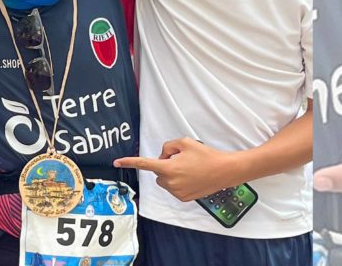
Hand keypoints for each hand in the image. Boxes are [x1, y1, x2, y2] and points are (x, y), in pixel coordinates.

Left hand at [114, 138, 237, 200]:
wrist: (225, 171)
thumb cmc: (206, 155)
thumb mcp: (184, 142)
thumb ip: (168, 147)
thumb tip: (163, 157)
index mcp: (168, 168)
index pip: (144, 164)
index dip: (129, 161)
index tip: (116, 162)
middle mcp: (170, 183)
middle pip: (157, 172)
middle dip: (164, 165)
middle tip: (181, 160)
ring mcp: (177, 192)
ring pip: (165, 180)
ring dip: (171, 174)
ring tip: (189, 169)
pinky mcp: (184, 198)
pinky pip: (173, 188)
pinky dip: (178, 182)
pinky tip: (192, 177)